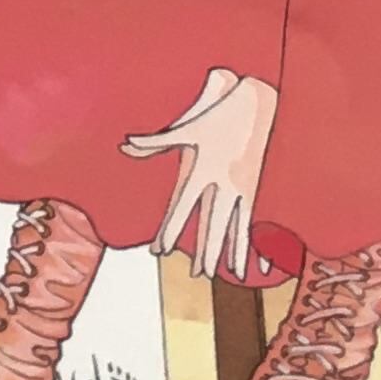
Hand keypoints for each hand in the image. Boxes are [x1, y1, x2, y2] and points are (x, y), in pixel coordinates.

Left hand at [120, 66, 278, 279]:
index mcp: (203, 169)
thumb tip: (125, 145)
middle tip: (196, 275)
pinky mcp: (254, 186)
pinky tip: (251, 261)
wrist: (255, 103)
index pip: (183, 206)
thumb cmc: (215, 116)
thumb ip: (155, 142)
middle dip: (204, 251)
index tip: (160, 249)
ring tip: (222, 275)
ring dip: (227, 252)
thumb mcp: (186, 128)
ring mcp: (241, 186)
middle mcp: (223, 182)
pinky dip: (250, 242)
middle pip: (212, 224)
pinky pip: (251, 221)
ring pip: (233, 227)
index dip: (171, 228)